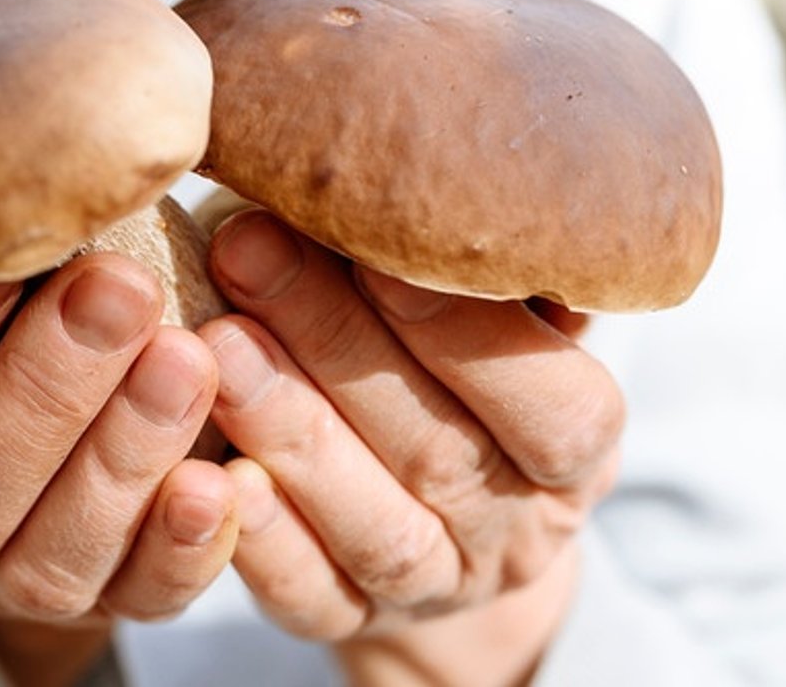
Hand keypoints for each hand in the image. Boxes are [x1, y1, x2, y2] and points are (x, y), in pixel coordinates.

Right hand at [0, 254, 238, 685]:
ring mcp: (7, 584)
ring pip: (48, 556)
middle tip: (120, 289)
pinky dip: (184, 543)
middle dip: (43, 387)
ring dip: (122, 452)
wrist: (72, 423)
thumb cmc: (19, 309)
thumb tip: (23, 133)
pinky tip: (224, 480)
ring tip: (189, 358)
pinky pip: (142, 598)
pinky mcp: (108, 608)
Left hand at [201, 211, 623, 681]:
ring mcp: (436, 586)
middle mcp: (517, 529)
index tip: (379, 242)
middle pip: (437, 447)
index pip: (554, 403)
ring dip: (290, 428)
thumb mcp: (511, 326)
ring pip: (373, 526)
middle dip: (335, 340)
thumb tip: (464, 163)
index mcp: (577, 449)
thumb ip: (492, 272)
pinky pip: (308, 595)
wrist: (449, 526)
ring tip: (214, 341)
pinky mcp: (348, 622)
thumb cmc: (464, 376)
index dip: (469, 329)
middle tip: (247, 248)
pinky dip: (262, 539)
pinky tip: (208, 472)